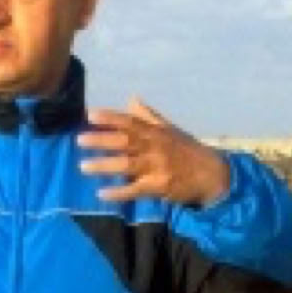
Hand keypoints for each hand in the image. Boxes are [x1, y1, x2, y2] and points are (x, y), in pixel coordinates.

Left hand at [77, 97, 228, 205]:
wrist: (212, 174)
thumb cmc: (187, 151)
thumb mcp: (170, 130)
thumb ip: (148, 116)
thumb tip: (131, 99)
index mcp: (156, 132)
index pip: (130, 122)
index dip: (110, 117)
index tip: (90, 114)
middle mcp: (155, 147)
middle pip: (125, 142)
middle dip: (101, 140)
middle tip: (79, 140)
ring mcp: (157, 167)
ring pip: (126, 165)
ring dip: (104, 165)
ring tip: (83, 166)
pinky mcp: (159, 187)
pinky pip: (135, 190)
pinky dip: (118, 192)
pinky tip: (101, 193)